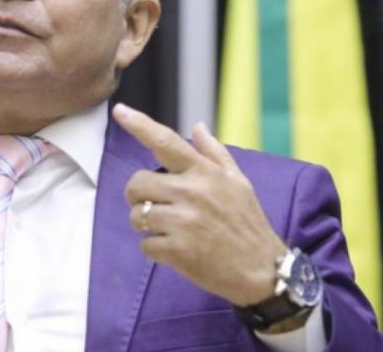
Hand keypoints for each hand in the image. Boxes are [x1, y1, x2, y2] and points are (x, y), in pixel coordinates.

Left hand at [112, 103, 285, 306]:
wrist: (262, 270)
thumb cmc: (248, 224)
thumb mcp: (239, 183)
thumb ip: (214, 154)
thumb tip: (197, 126)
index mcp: (205, 173)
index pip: (166, 142)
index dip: (139, 125)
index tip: (120, 111)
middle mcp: (192, 192)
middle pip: (137, 183)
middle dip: (139, 197)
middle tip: (156, 206)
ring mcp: (184, 221)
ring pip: (137, 215)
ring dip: (146, 225)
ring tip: (169, 230)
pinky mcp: (178, 250)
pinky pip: (145, 245)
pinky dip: (155, 250)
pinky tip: (176, 250)